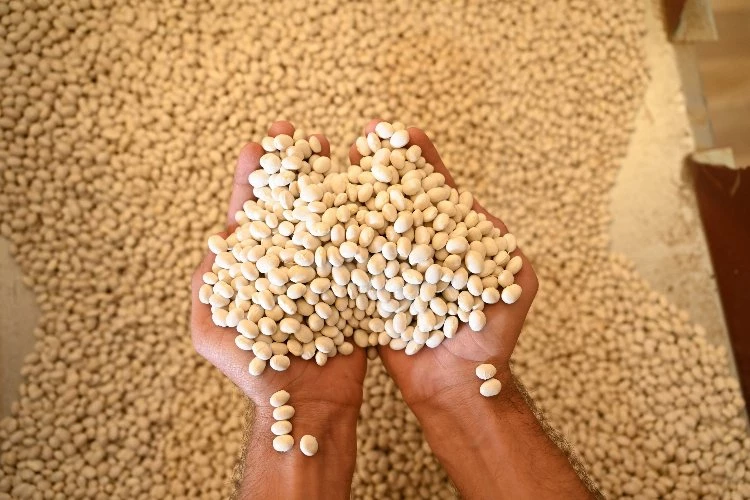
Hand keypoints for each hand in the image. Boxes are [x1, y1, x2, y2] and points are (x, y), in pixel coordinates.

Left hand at [190, 121, 365, 499]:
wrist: (308, 403)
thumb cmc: (255, 370)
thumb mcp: (211, 326)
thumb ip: (208, 280)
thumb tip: (219, 236)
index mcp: (253, 265)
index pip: (251, 211)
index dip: (255, 176)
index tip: (260, 144)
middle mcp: (289, 260)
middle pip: (290, 204)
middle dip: (294, 167)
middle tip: (298, 134)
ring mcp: (322, 268)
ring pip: (326, 216)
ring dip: (329, 182)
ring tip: (335, 149)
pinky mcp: (353, 281)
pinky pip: (358, 244)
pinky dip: (363, 216)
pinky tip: (369, 190)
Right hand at [349, 122, 589, 499]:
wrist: (455, 386)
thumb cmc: (491, 338)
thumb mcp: (514, 286)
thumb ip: (505, 247)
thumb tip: (477, 210)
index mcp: (450, 236)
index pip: (432, 188)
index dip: (416, 159)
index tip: (398, 132)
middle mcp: (415, 246)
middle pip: (393, 198)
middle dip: (375, 168)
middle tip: (355, 142)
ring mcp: (389, 267)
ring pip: (366, 225)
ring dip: (348, 196)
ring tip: (326, 170)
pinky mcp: (366, 293)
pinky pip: (348, 263)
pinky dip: (331, 241)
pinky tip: (313, 220)